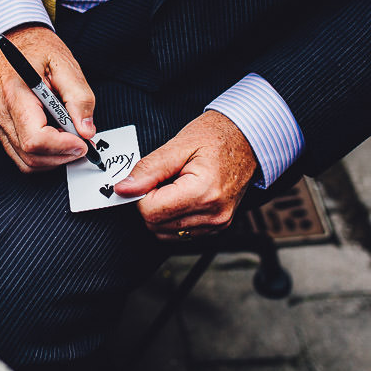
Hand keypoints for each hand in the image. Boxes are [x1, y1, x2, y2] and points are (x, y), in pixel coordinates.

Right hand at [0, 26, 96, 172]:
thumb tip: (86, 130)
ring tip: (71, 140)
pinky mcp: (0, 126)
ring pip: (24, 161)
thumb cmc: (37, 49)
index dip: (62, 147)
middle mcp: (1, 111)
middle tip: (83, 143)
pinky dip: (42, 155)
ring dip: (53, 159)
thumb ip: (79, 98)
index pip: (35, 139)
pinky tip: (56, 139)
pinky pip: (19, 154)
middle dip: (61, 156)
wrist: (14, 39)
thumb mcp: (66, 65)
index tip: (82, 142)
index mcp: (15, 94)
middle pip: (30, 155)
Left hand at [115, 111, 258, 240]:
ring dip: (160, 211)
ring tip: (174, 185)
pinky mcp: (217, 227)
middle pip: (156, 224)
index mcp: (203, 192)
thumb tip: (124, 189)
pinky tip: (182, 196)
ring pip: (165, 232)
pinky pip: (180, 233)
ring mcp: (217, 223)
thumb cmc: (216, 137)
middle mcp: (213, 214)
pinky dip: (173, 217)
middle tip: (162, 178)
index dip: (141, 193)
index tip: (148, 177)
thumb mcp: (178, 145)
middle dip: (149, 202)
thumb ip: (148, 169)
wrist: (247, 140)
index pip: (150, 211)